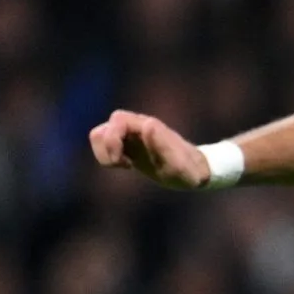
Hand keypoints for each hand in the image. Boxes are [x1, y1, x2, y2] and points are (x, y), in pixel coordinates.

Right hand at [89, 110, 209, 189]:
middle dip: (107, 149)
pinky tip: (126, 165)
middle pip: (103, 129)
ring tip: (124, 165)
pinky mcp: (127, 145)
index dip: (113, 140)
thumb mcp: (180, 166)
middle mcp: (136, 127)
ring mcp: (130, 135)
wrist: (195, 173)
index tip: (127, 164)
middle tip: (125, 165)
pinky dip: (108, 156)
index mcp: (149, 126)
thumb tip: (147, 124)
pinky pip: (105, 144)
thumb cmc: (189, 172)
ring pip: (99, 135)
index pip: (118, 120)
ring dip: (105, 153)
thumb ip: (164, 146)